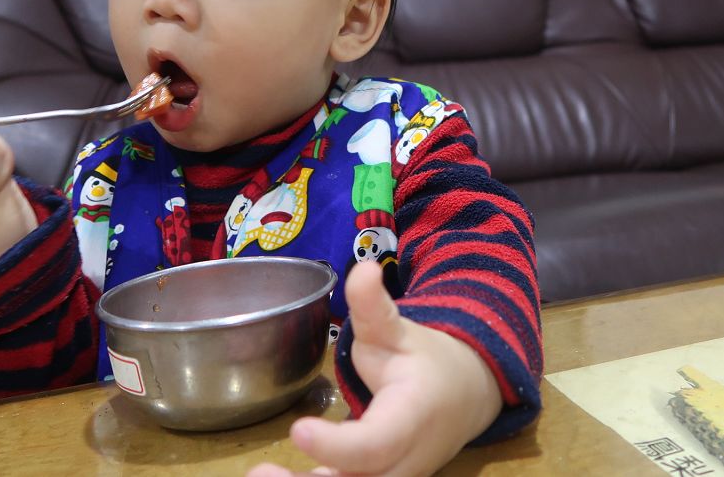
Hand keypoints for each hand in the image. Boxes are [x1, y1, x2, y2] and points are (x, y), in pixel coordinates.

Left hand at [247, 262, 502, 476]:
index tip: (298, 429)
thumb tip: (362, 268)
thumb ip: (375, 308)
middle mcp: (402, 461)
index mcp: (411, 419)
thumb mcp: (400, 331)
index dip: (337, 445)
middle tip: (260, 472)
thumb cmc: (426, 363)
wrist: (464, 400)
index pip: (374, 444)